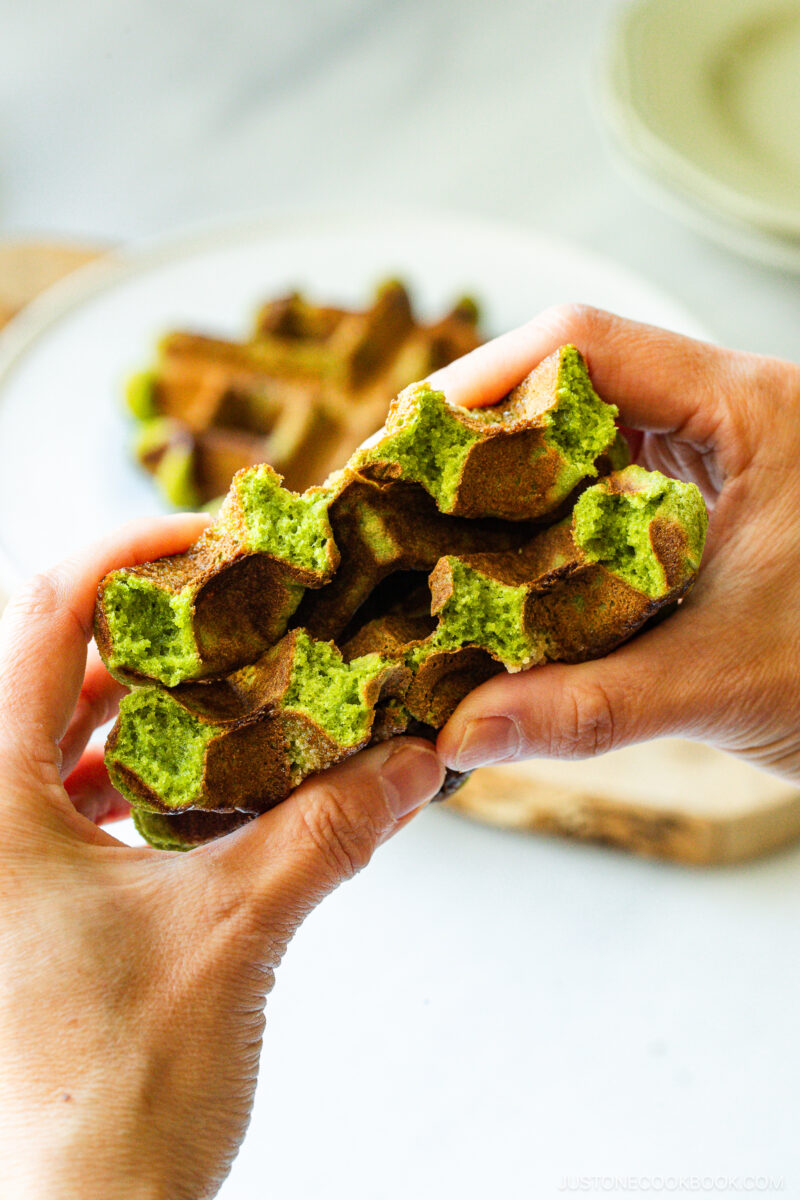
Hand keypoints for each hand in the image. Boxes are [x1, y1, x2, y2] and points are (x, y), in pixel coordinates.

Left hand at [0, 517, 443, 1199]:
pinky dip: (137, 764)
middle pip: (52, 662)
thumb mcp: (236, 930)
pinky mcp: (23, 897)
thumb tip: (421, 755)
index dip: (131, 554)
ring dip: (148, 697)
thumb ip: (330, 828)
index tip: (218, 538)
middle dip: (154, 625)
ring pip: (60, 730)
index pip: (47, 616)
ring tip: (233, 680)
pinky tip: (204, 776)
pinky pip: (70, 792)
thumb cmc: (119, 1093)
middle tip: (244, 604)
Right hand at [431, 304, 799, 783]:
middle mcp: (732, 411)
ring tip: (431, 520)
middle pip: (576, 376)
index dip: (487, 378)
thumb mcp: (727, 683)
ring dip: (510, 472)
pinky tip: (501, 558)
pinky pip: (610, 483)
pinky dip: (549, 513)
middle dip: (481, 428)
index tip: (412, 439)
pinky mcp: (711, 502)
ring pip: (589, 431)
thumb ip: (591, 707)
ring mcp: (722, 455)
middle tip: (402, 486)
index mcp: (751, 409)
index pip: (590, 342)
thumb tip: (461, 735)